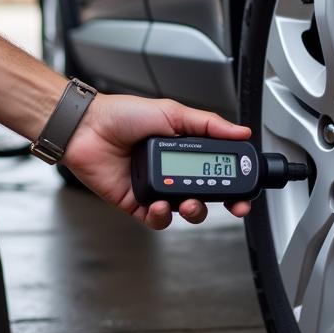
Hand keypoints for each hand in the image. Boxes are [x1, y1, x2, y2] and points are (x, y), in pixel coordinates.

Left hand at [62, 93, 252, 229]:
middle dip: (222, 202)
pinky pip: (157, 219)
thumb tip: (241, 130)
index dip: (234, 180)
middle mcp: (171, 170)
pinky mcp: (137, 203)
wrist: (87, 128)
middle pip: (206, 194)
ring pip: (184, 211)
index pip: (216, 168)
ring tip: (187, 202)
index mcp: (183, 148)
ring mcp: (155, 188)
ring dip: (193, 210)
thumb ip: (209, 124)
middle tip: (232, 204)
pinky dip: (161, 215)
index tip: (246, 188)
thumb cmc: (122, 115)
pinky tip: (158, 204)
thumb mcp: (173, 112)